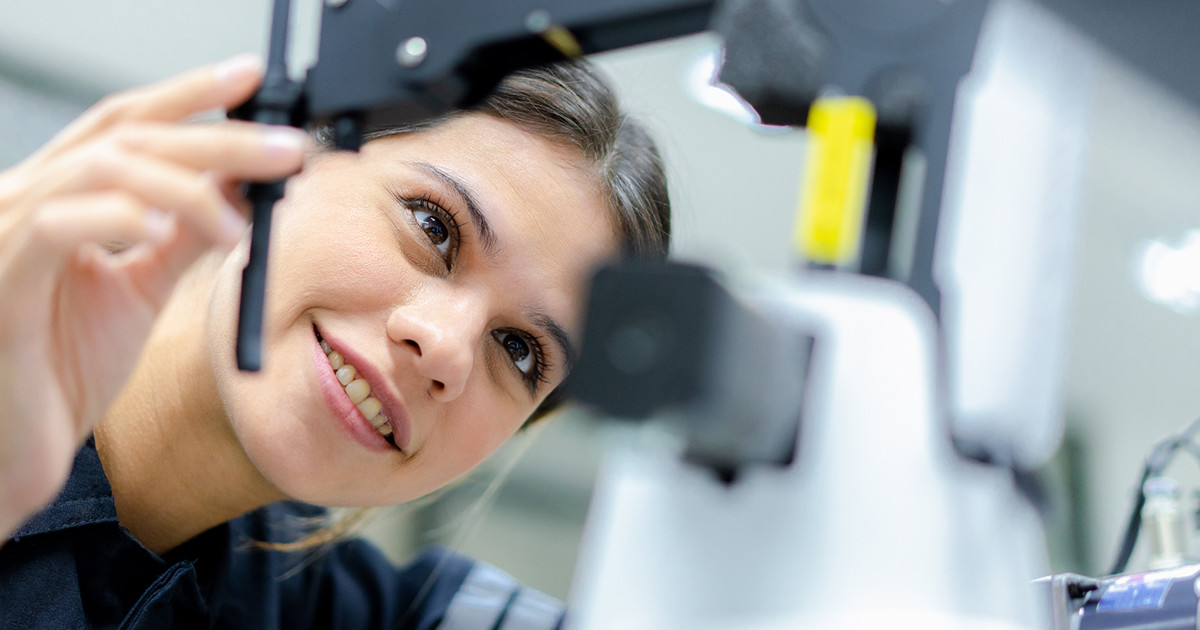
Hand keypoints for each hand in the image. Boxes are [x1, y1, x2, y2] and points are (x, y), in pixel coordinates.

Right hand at [0, 54, 307, 538]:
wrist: (15, 451)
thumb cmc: (63, 370)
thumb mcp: (141, 288)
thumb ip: (184, 235)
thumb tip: (240, 188)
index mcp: (55, 195)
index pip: (123, 123)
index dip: (187, 95)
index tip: (251, 78)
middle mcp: (23, 199)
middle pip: (127, 138)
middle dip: (217, 138)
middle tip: (288, 150)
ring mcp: (4, 234)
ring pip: (101, 168)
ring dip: (187, 184)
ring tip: (243, 221)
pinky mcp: (1, 280)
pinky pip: (58, 226)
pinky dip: (119, 217)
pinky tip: (166, 230)